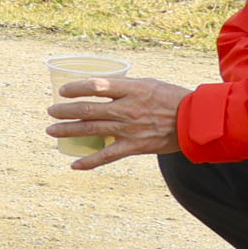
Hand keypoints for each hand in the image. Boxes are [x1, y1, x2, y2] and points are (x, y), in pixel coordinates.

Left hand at [48, 73, 190, 168]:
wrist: (196, 121)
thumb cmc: (173, 98)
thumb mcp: (148, 83)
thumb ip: (125, 86)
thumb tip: (103, 86)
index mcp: (131, 89)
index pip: (96, 85)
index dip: (76, 88)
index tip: (63, 91)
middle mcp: (127, 108)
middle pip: (88, 109)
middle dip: (65, 111)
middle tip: (51, 111)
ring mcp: (129, 129)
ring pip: (91, 130)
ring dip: (68, 130)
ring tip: (51, 131)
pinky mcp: (135, 146)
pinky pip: (107, 156)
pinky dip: (89, 162)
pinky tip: (74, 165)